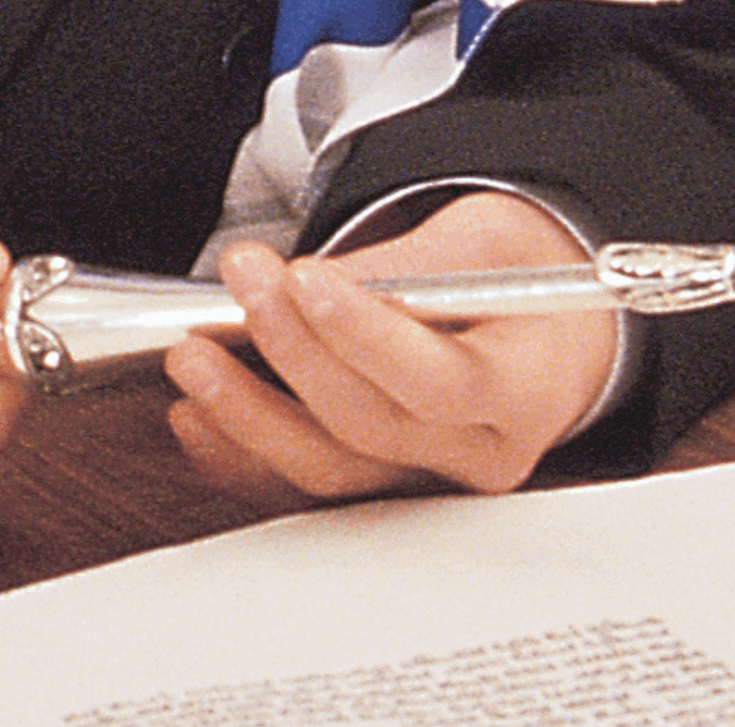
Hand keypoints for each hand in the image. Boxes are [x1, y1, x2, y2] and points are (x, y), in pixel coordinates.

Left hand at [164, 193, 618, 506]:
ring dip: (249, 417)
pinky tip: (195, 417)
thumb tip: (318, 282)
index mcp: (523, 391)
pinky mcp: (380, 491)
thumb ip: (405, 266)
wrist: (543, 332)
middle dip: (292, 350)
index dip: (366, 336)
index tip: (304, 276)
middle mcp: (478, 455)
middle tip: (241, 276)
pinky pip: (303, 490)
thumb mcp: (481, 242)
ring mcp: (427, 483)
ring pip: (331, 474)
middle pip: (374, 427)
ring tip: (191, 357)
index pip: (441, 383)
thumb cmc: (511, 279)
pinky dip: (242, 458)